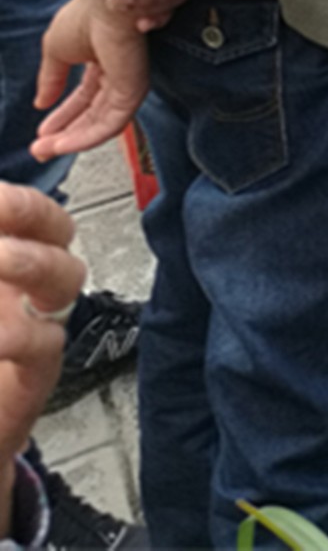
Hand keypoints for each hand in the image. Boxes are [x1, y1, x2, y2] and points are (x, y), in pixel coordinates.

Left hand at [0, 184, 85, 467]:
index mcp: (13, 261)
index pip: (31, 213)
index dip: (15, 200)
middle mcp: (33, 287)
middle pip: (60, 231)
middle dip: (28, 211)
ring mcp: (41, 327)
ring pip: (64, 279)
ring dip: (31, 261)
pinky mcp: (37, 377)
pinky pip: (44, 343)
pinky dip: (16, 332)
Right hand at [30, 0, 190, 159]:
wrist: (108, 2)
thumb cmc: (87, 15)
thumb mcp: (56, 49)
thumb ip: (50, 78)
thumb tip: (40, 103)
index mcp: (103, 60)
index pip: (84, 98)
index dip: (63, 117)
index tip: (41, 134)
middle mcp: (118, 74)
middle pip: (92, 115)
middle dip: (65, 135)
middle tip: (41, 150)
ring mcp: (128, 83)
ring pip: (100, 124)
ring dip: (71, 141)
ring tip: (46, 150)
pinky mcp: (133, 90)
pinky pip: (110, 124)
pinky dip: (85, 137)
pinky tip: (63, 145)